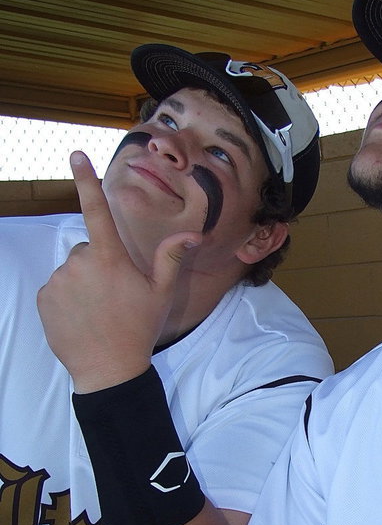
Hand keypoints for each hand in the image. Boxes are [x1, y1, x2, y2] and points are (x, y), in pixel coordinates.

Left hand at [37, 151, 200, 391]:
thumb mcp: (162, 293)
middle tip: (116, 294)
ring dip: (84, 282)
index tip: (76, 154)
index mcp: (110, 259)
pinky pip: (57, 288)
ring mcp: (58, 281)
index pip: (97, 211)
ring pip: (73, 269)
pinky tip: (82, 317)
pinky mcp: (44, 298)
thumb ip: (172, 257)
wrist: (108, 369)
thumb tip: (193, 232)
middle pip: (89, 250)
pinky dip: (67, 297)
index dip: (87, 180)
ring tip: (98, 310)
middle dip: (101, 264)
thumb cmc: (139, 328)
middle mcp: (80, 264)